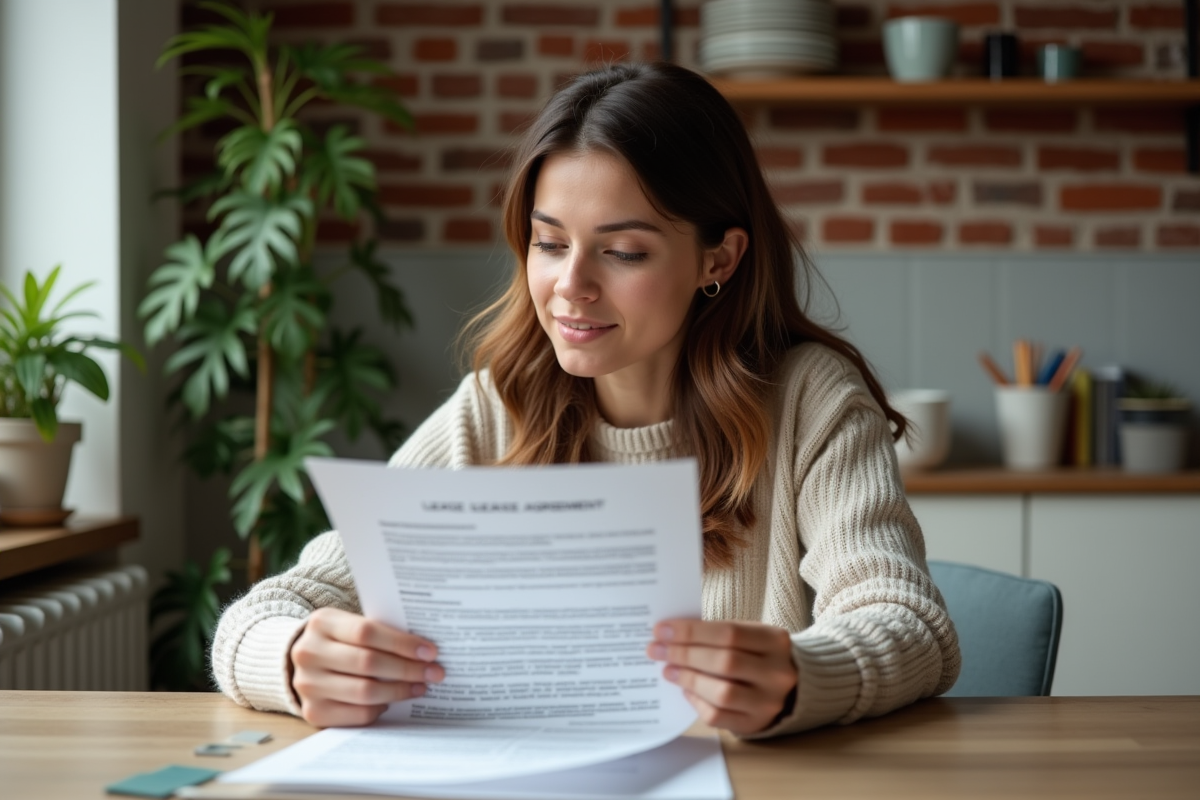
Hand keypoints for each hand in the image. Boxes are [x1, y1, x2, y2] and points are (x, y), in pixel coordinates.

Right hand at [289, 607, 444, 726]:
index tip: (430, 651)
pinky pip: (357, 714)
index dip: (402, 643)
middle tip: (435, 672)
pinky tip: (392, 701)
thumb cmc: (340, 640)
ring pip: (365, 692)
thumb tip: (425, 650)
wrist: (303, 662)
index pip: (367, 632)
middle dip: (408, 669)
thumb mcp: (350, 625)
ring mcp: (308, 685)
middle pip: (368, 663)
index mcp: (322, 623)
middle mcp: (309, 653)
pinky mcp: (314, 711)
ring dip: (400, 691)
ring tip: (420, 687)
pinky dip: (380, 708)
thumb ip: (379, 632)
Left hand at [646, 619, 796, 734]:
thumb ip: (716, 634)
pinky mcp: (755, 724)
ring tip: (668, 670)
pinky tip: (685, 689)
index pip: (729, 633)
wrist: (790, 686)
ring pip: (722, 692)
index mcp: (776, 641)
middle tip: (656, 650)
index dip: (692, 631)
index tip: (662, 630)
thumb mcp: (748, 635)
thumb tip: (669, 634)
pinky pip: (718, 716)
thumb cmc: (757, 654)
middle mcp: (777, 673)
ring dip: (688, 679)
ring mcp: (769, 702)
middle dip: (684, 654)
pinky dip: (696, 700)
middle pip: (725, 662)